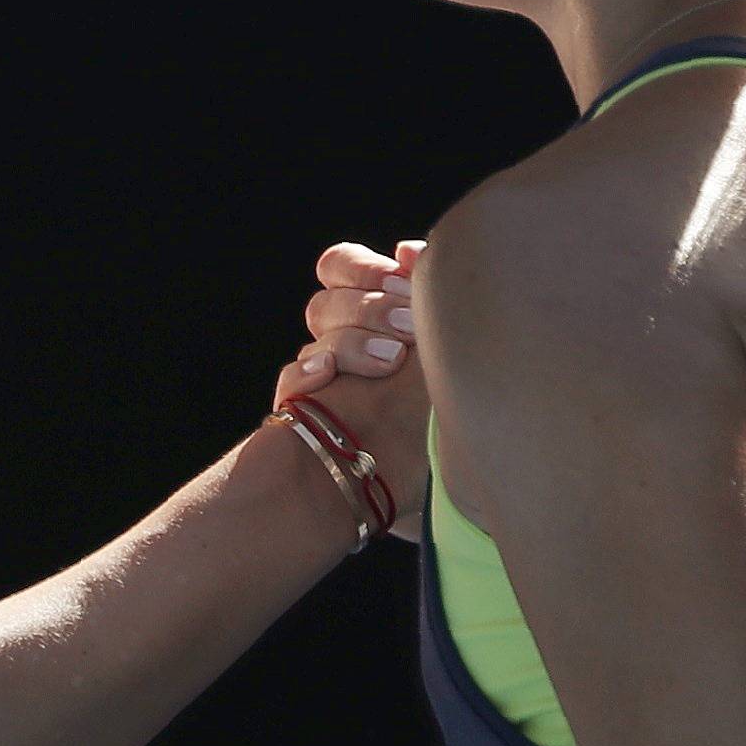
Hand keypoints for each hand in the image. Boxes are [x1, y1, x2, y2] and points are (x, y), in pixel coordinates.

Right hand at [271, 240, 430, 540]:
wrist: (425, 496)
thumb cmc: (450, 428)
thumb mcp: (453, 357)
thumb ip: (433, 300)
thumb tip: (412, 249)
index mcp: (377, 316)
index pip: (340, 266)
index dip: (363, 268)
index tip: (404, 277)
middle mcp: (346, 339)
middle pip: (328, 295)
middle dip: (369, 304)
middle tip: (409, 328)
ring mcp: (324, 375)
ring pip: (315, 329)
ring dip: (352, 338)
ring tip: (391, 363)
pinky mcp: (306, 411)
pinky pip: (292, 378)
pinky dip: (309, 373)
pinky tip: (328, 376)